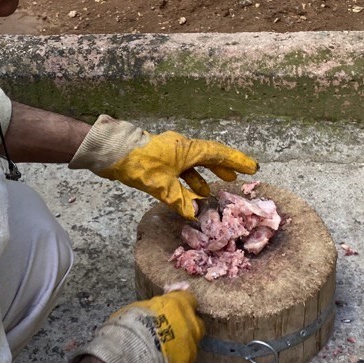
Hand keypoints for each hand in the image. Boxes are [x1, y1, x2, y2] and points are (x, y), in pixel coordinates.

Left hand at [69, 115, 257, 217]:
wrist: (111, 152)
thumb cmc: (139, 164)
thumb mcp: (162, 186)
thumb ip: (181, 201)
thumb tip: (197, 214)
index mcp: (187, 149)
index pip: (218, 154)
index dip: (236, 161)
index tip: (252, 167)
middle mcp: (181, 148)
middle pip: (208, 156)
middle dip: (223, 167)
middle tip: (236, 177)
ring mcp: (170, 152)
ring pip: (193, 163)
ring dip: (204, 176)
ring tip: (213, 189)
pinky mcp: (159, 160)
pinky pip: (180, 169)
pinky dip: (187, 180)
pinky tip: (187, 194)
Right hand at [78, 290, 203, 362]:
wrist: (128, 357)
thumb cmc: (128, 327)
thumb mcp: (138, 307)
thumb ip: (155, 309)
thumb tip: (155, 310)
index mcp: (179, 306)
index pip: (189, 298)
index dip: (180, 302)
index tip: (173, 304)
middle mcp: (190, 326)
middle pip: (195, 325)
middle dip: (185, 327)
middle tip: (169, 330)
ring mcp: (190, 351)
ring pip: (190, 348)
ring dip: (179, 348)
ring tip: (161, 353)